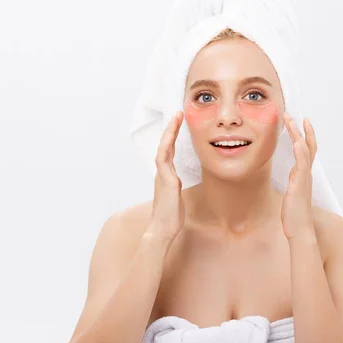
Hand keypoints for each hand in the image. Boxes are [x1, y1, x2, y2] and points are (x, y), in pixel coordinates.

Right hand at [148, 110, 185, 241]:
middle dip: (171, 129)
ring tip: (175, 118)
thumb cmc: (170, 216)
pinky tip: (170, 138)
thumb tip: (180, 182)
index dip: (173, 137)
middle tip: (178, 113)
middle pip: (166, 145)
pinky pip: (164, 160)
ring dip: (169, 133)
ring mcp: (163, 176)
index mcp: (167, 175)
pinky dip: (166, 147)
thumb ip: (177, 186)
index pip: (170, 151)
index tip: (178, 123)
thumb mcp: (177, 196)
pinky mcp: (165, 181)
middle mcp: (163, 173)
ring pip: (163, 149)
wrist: (162, 229)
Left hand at [280, 112, 316, 239]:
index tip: (300, 122)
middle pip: (308, 146)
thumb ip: (293, 183)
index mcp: (302, 175)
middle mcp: (305, 174)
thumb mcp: (291, 194)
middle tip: (296, 115)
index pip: (306, 150)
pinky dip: (300, 152)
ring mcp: (304, 178)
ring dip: (299, 134)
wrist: (300, 229)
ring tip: (294, 121)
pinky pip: (302, 165)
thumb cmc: (294, 215)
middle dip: (302, 130)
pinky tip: (297, 142)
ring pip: (304, 151)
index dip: (305, 135)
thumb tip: (291, 178)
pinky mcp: (300, 184)